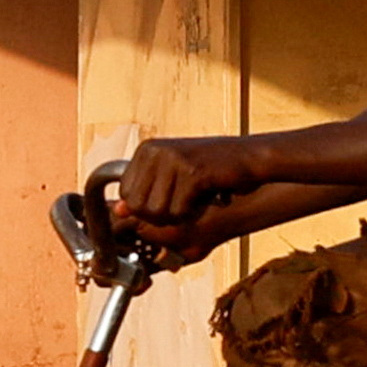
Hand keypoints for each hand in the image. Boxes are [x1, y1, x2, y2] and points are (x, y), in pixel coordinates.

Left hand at [113, 133, 259, 253]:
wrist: (248, 157)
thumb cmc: (211, 168)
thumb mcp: (173, 176)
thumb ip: (146, 192)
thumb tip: (117, 211)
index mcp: (147, 149)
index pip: (126, 194)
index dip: (143, 209)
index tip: (165, 204)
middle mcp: (155, 151)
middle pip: (137, 205)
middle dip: (157, 217)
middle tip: (180, 209)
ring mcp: (172, 159)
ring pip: (156, 211)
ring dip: (175, 217)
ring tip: (191, 204)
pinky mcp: (191, 171)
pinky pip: (178, 210)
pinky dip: (190, 214)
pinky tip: (202, 201)